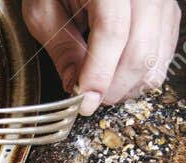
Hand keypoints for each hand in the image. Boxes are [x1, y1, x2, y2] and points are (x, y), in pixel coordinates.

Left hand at [21, 0, 178, 113]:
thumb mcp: (44, 11)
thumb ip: (61, 48)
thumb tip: (76, 87)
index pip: (113, 32)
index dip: (99, 74)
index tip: (84, 102)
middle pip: (140, 50)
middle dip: (113, 87)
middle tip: (89, 100)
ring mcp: (160, 0)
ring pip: (155, 57)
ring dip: (128, 85)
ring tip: (102, 89)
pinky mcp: (167, 12)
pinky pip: (164, 53)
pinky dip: (142, 75)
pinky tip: (118, 77)